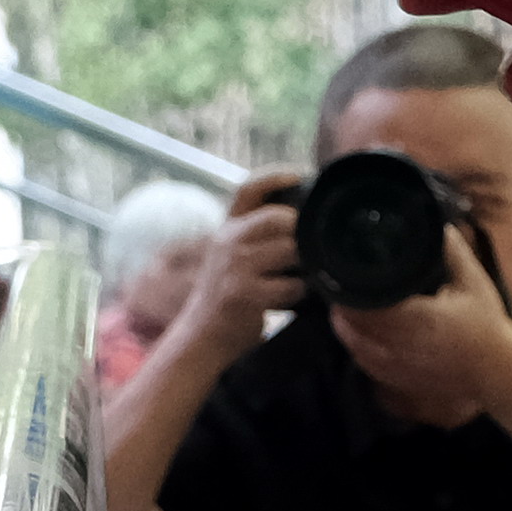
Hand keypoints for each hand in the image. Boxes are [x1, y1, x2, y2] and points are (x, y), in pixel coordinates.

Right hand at [172, 184, 303, 354]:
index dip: (277, 175)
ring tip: (302, 276)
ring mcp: (236, 267)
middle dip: (302, 232)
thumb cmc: (227, 294)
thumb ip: (255, 233)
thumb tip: (300, 216)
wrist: (202, 335)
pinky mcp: (246, 294)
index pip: (249, 188)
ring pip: (291, 250)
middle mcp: (228, 241)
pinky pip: (292, 285)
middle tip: (310, 248)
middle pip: (280, 217)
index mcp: (227, 227)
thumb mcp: (231, 255)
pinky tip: (294, 298)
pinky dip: (300, 293)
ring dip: (305, 265)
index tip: (300, 174)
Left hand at [324, 209, 511, 430]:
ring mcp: (398, 367)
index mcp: (418, 319)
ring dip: (346, 326)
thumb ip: (453, 252)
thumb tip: (439, 226)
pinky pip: (365, 363)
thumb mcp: (473, 283)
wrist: (497, 372)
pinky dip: (356, 346)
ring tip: (345, 306)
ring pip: (354, 345)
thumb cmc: (487, 327)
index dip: (350, 290)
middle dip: (343, 305)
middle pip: (353, 325)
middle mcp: (402, 345)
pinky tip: (358, 333)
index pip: (367, 305)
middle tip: (341, 284)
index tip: (344, 273)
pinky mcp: (399, 380)